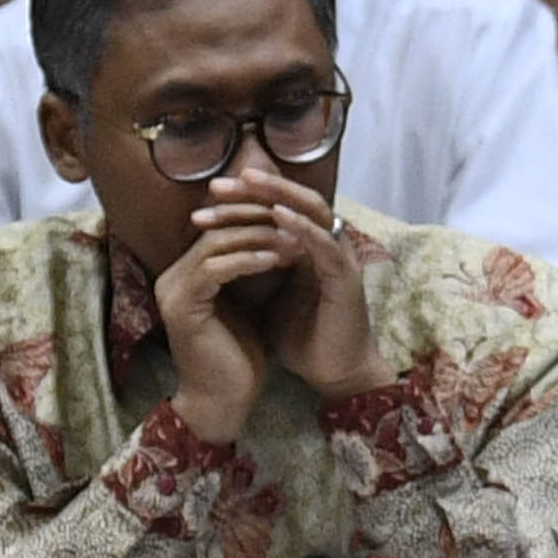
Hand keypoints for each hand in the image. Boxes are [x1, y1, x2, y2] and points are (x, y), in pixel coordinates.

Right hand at [153, 207, 289, 439]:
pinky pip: (215, 269)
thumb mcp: (246, 302)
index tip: (294, 216)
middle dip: (259, 220)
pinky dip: (248, 260)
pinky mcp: (182, 306)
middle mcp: (172, 277)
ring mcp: (173, 290)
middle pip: (215, 228)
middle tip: (297, 217)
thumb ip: (248, 268)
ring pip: (215, 243)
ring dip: (259, 237)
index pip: (219, 228)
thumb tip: (276, 232)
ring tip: (294, 237)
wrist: (223, 402)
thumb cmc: (237, 356)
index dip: (256, 217)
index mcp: (185, 273)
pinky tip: (278, 259)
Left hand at [206, 177, 382, 401]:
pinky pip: (325, 243)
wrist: (335, 375)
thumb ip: (254, 271)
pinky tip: (277, 216)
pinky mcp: (347, 277)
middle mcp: (328, 244)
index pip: (280, 208)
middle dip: (258, 187)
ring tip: (246, 182)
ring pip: (313, 210)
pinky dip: (302, 226)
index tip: (210, 195)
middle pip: (295, 199)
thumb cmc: (304, 338)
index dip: (247, 198)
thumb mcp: (269, 298)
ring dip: (279, 195)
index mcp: (310, 247)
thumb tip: (215, 257)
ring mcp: (341, 257)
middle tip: (218, 185)